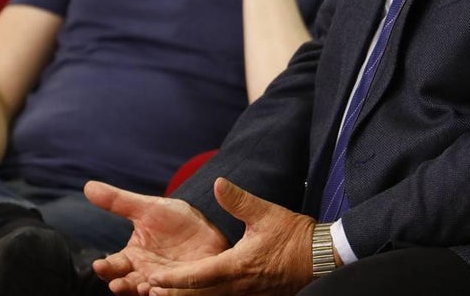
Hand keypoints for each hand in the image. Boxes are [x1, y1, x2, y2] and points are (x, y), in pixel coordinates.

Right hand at [83, 180, 228, 294]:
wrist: (210, 224)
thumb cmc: (175, 219)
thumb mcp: (148, 208)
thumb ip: (118, 201)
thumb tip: (88, 185)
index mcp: (132, 257)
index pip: (113, 266)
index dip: (105, 268)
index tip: (99, 265)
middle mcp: (144, 274)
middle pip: (127, 285)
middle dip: (121, 286)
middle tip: (116, 284)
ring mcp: (164, 283)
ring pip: (149, 293)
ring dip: (143, 292)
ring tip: (142, 288)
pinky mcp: (185, 287)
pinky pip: (175, 294)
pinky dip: (168, 294)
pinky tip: (163, 290)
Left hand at [142, 177, 315, 295]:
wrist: (322, 257)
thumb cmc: (294, 235)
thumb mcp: (265, 213)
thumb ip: (239, 200)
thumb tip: (217, 184)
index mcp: (236, 266)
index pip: (197, 277)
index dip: (173, 279)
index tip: (153, 278)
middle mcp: (238, 285)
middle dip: (173, 294)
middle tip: (147, 290)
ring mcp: (246, 293)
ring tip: (165, 293)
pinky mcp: (254, 294)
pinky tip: (199, 292)